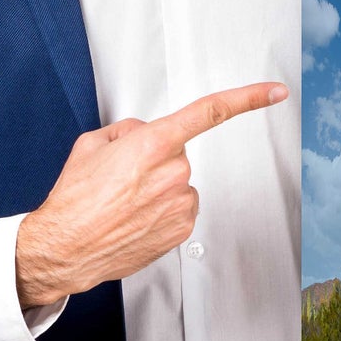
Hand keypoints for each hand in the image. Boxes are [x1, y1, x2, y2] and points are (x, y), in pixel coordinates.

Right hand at [15, 82, 289, 307]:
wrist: (65, 248)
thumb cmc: (74, 200)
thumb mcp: (92, 144)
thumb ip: (129, 130)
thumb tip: (145, 134)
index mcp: (153, 143)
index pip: (210, 112)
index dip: (248, 98)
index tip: (275, 92)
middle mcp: (173, 172)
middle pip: (178, 153)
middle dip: (155, 159)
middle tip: (122, 178)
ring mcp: (181, 203)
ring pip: (179, 183)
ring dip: (158, 188)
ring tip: (124, 202)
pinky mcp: (182, 229)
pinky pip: (179, 208)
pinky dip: (161, 211)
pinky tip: (134, 218)